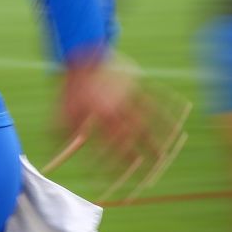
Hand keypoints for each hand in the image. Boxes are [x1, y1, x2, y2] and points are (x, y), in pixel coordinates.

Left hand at [52, 50, 189, 201]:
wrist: (82, 54)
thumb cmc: (71, 86)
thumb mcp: (60, 110)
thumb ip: (60, 133)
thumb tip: (56, 156)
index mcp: (99, 115)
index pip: (108, 146)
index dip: (111, 165)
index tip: (114, 178)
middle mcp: (117, 108)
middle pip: (132, 139)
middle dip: (139, 160)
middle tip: (146, 175)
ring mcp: (129, 96)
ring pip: (148, 123)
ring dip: (157, 142)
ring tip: (164, 157)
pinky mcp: (136, 85)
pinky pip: (155, 101)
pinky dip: (167, 112)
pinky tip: (175, 123)